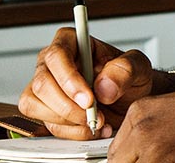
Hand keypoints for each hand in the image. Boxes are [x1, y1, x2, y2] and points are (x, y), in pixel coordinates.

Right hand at [18, 27, 159, 139]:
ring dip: (69, 121)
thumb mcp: (138, 67)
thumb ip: (125, 69)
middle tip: (96, 116)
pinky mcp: (44, 109)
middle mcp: (52, 63)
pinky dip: (70, 132)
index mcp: (71, 42)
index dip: (69, 79)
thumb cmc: (127, 77)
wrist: (128, 99)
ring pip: (36, 106)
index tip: (88, 99)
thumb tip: (102, 86)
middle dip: (69, 107)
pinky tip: (90, 128)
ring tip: (98, 121)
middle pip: (42, 84)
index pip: (57, 55)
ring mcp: (45, 87)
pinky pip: (45, 124)